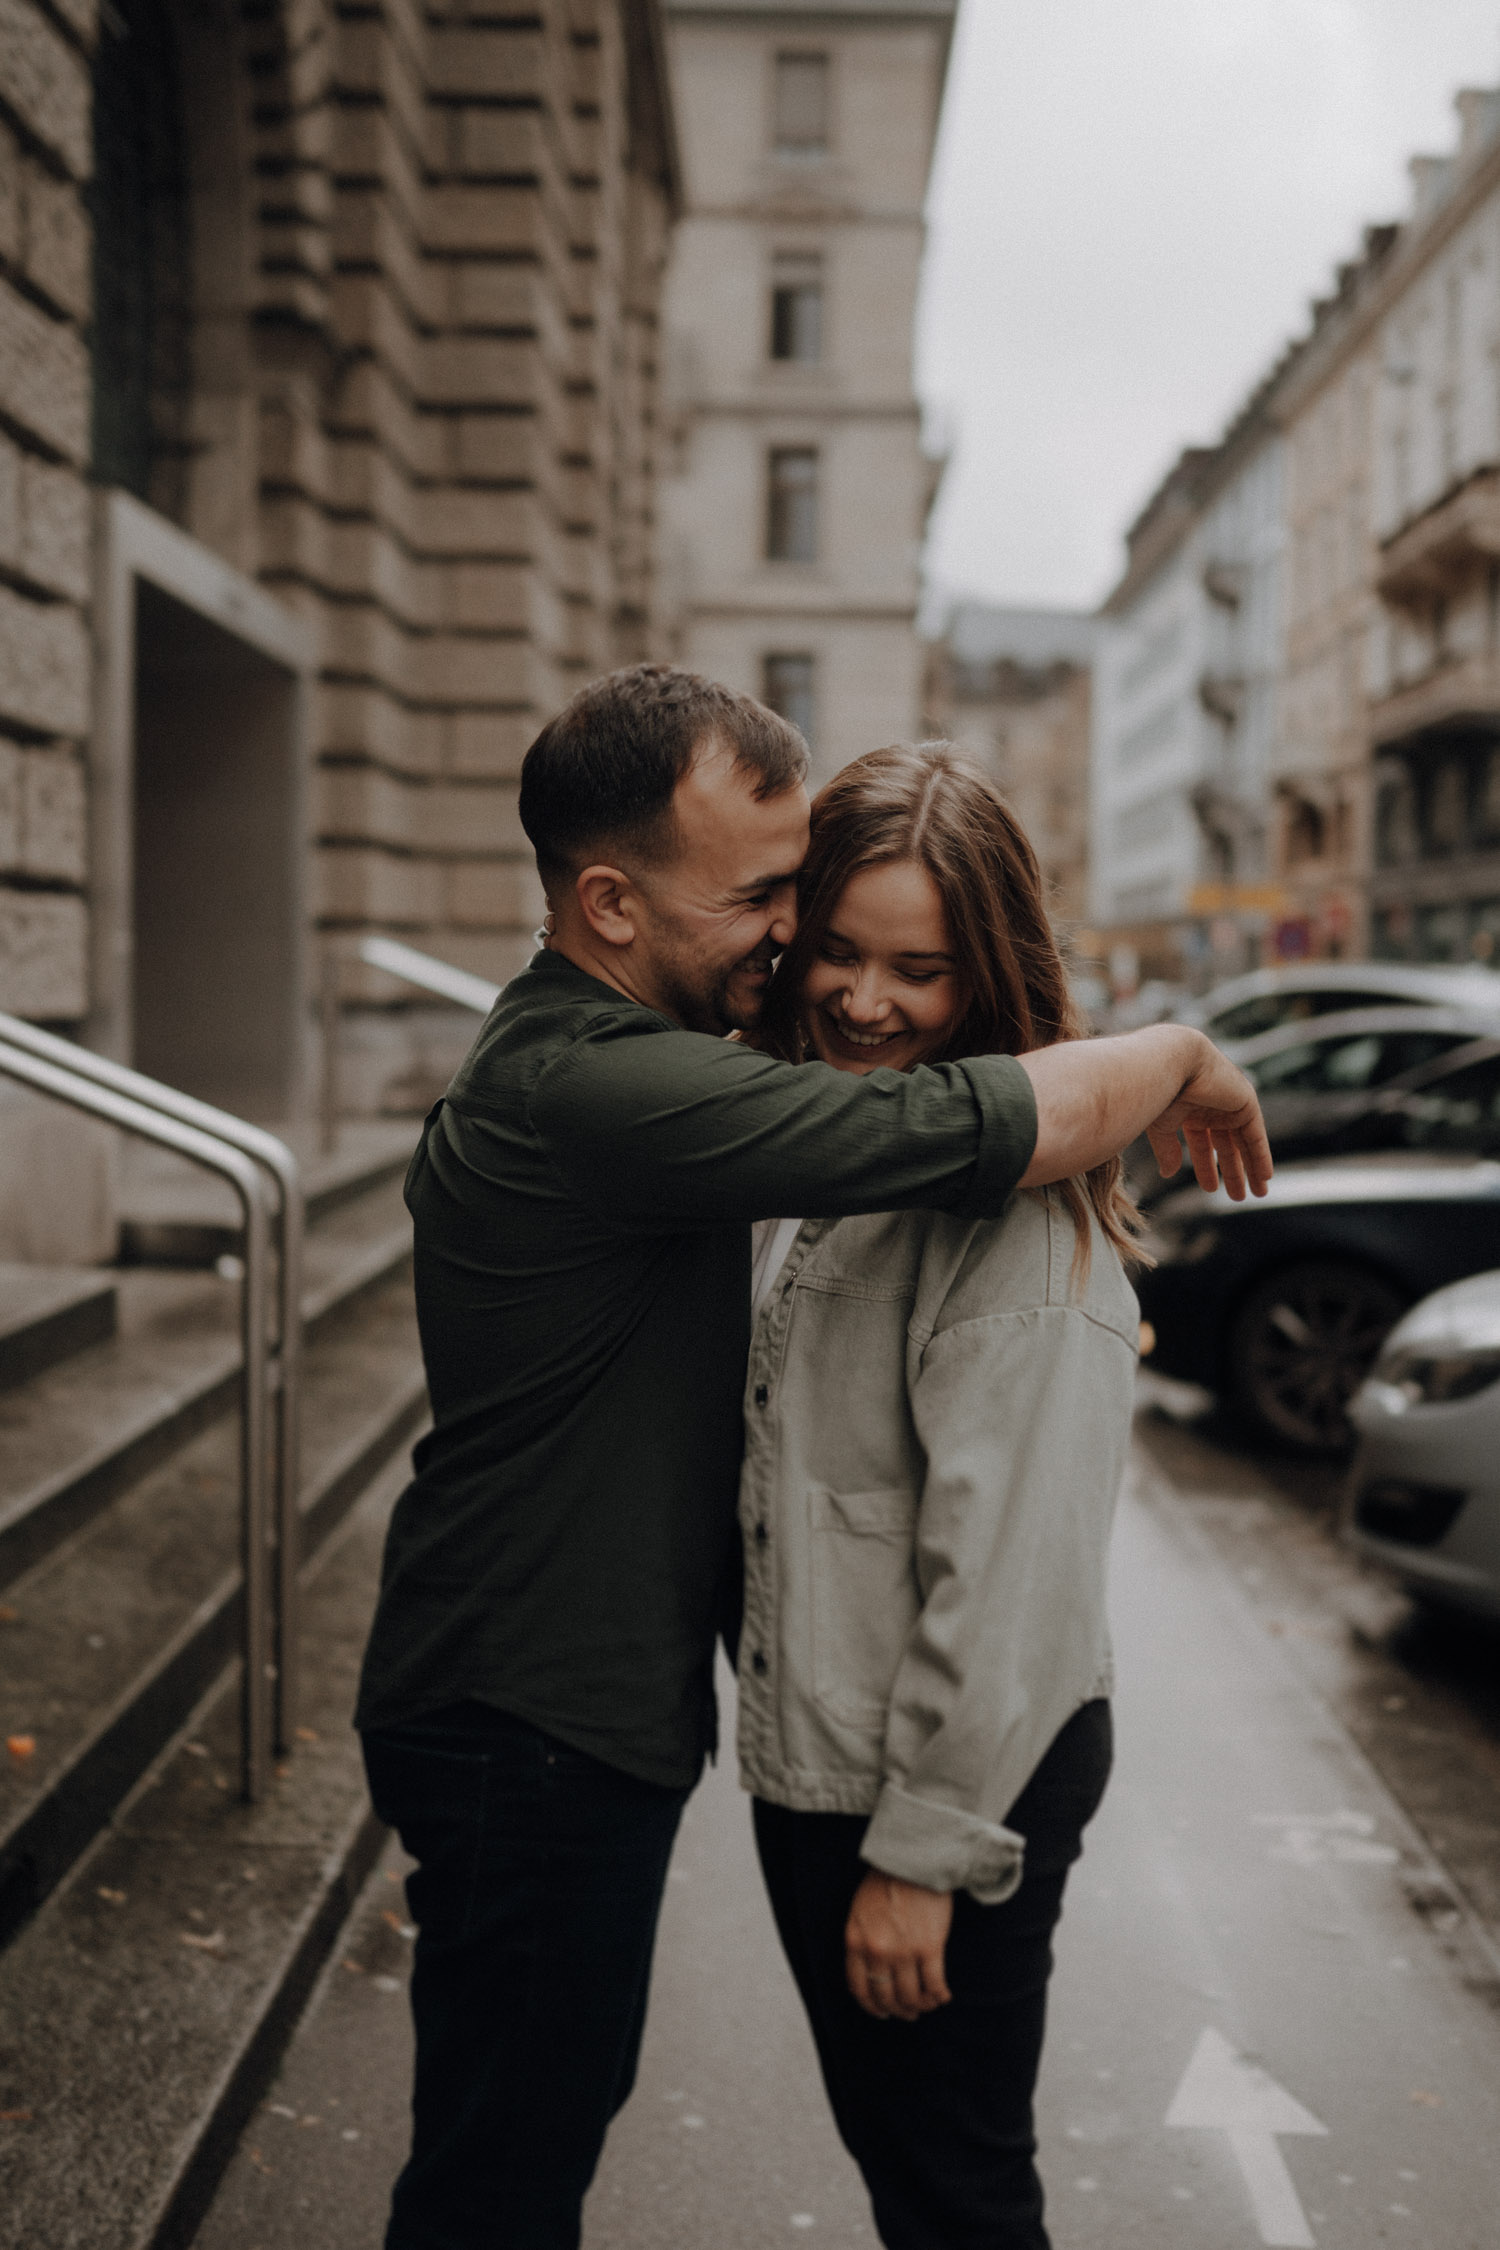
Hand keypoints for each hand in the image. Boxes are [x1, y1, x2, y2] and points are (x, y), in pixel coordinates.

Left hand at [845, 1870, 952, 2020]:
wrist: (913, 1861)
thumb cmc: (886, 1882)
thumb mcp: (859, 1912)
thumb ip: (860, 1942)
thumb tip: (869, 1972)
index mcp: (855, 1942)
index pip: (860, 1989)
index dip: (872, 2006)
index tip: (882, 2011)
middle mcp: (877, 1952)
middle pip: (886, 1997)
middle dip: (898, 2010)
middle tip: (908, 2012)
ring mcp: (904, 1952)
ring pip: (911, 1997)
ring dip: (919, 2006)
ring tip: (926, 2004)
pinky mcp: (930, 1948)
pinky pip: (934, 1985)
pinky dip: (939, 1996)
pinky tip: (942, 1997)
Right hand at [1144, 1033, 1271, 1201]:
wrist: (1172, 1061)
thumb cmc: (1158, 1090)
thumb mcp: (1161, 1126)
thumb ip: (1167, 1150)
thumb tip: (1169, 1175)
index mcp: (1190, 1110)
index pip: (1203, 1144)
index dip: (1207, 1167)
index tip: (1211, 1189)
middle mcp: (1212, 1107)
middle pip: (1228, 1146)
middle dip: (1233, 1172)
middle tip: (1239, 1197)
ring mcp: (1230, 1103)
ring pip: (1244, 1142)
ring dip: (1251, 1168)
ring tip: (1258, 1194)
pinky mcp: (1245, 1102)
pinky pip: (1256, 1134)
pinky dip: (1261, 1155)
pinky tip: (1266, 1176)